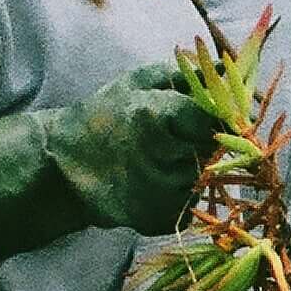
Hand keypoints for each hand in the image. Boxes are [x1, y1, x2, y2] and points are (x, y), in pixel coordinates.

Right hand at [0, 62, 214, 259]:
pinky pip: (191, 203)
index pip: (212, 118)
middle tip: (181, 137)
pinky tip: (157, 181)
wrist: (60, 168)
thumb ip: (185, 74)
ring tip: (164, 159)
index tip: (207, 115)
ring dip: (193, 167)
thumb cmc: (103, 117)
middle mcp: (161, 156)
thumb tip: (230, 71)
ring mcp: (160, 192)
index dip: (214, 116)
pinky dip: (182, 192)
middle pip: (211, 148)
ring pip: (204, 177)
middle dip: (204, 141)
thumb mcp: (137, 83)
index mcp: (154, 114)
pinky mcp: (159, 218)